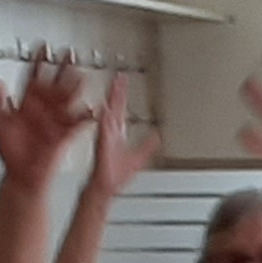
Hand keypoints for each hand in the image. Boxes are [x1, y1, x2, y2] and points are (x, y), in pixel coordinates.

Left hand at [0, 53, 95, 187]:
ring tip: (81, 74)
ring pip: (66, 99)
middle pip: (55, 84)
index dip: (38, 62)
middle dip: (62, 68)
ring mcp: (53, 121)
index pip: (33, 78)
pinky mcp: (63, 135)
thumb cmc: (10, 153)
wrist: (21, 175)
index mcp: (26, 104)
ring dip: (74, 87)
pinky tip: (91, 108)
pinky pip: (76, 123)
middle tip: (68, 54)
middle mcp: (42, 110)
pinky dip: (84, 117)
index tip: (43, 47)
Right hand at [87, 73, 160, 195]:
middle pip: (114, 105)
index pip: (119, 107)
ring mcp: (105, 136)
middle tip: (119, 75)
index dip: (121, 93)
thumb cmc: (116, 175)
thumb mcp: (138, 157)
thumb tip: (158, 137)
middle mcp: (110, 131)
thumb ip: (148, 146)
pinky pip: (103, 128)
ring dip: (110, 99)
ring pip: (108, 112)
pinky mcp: (103, 143)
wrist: (106, 187)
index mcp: (117, 132)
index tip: (122, 79)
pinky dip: (104, 118)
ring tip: (112, 85)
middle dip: (116, 90)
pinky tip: (105, 109)